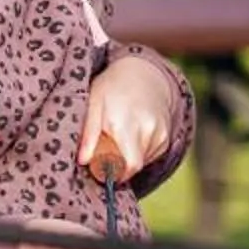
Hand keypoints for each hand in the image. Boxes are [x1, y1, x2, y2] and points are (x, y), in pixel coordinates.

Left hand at [79, 57, 173, 180]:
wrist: (142, 74)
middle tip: (104, 150)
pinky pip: (149, 156)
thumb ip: (88, 134)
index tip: (100, 166)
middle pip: (133, 166)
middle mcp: (147, 130)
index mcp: (126, 124)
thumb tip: (83, 161)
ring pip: (140, 162)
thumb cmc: (111, 88)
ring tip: (118, 135)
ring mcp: (160, 134)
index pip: (128, 165)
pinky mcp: (166, 138)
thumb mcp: (93, 104)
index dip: (114, 173)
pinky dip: (137, 152)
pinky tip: (130, 134)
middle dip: (117, 165)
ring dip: (126, 157)